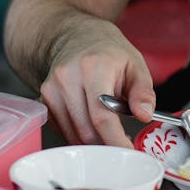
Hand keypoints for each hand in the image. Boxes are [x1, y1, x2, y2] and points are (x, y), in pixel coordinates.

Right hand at [40, 17, 156, 146]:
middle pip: (86, 129)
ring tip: (108, 129)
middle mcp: (67, 78)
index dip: (115, 139)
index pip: (102, 115)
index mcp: (93, 67)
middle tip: (123, 144)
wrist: (76, 36)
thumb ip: (143, 91)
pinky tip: (90, 123)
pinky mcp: (43, 100)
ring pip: (72, 134)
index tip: (129, 152)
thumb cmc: (108, 52)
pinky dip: (78, 135)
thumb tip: (145, 114)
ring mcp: (51, 89)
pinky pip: (62, 129)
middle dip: (107, 144)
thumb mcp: (135, 64)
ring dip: (93, 142)